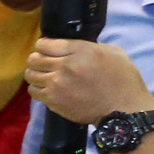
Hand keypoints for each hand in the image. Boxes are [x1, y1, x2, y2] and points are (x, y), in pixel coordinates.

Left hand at [24, 37, 152, 123]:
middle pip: (34, 58)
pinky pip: (33, 91)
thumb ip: (87, 47)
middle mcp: (64, 66)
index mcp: (79, 51)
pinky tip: (46, 88)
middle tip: (45, 63)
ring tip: (44, 75)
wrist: (123, 109)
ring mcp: (56, 84)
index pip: (44, 44)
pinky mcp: (53, 101)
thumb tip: (71, 47)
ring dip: (36, 73)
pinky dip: (37, 88)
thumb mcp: (111, 52)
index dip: (44, 45)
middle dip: (37, 58)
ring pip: (30, 74)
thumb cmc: (123, 79)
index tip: (48, 49)